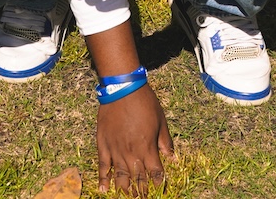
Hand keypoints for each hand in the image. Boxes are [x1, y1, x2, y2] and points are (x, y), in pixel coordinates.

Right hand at [95, 79, 172, 193]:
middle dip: (142, 191)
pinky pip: (103, 166)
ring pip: (120, 177)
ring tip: (129, 197)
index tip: (159, 191)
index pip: (155, 173)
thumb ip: (165, 142)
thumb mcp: (161, 121)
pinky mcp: (103, 145)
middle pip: (138, 179)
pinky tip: (104, 190)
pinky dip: (103, 179)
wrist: (123, 88)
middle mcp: (132, 152)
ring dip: (125, 189)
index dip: (158, 184)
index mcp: (147, 147)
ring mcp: (116, 150)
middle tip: (143, 198)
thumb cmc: (145, 102)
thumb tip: (172, 159)